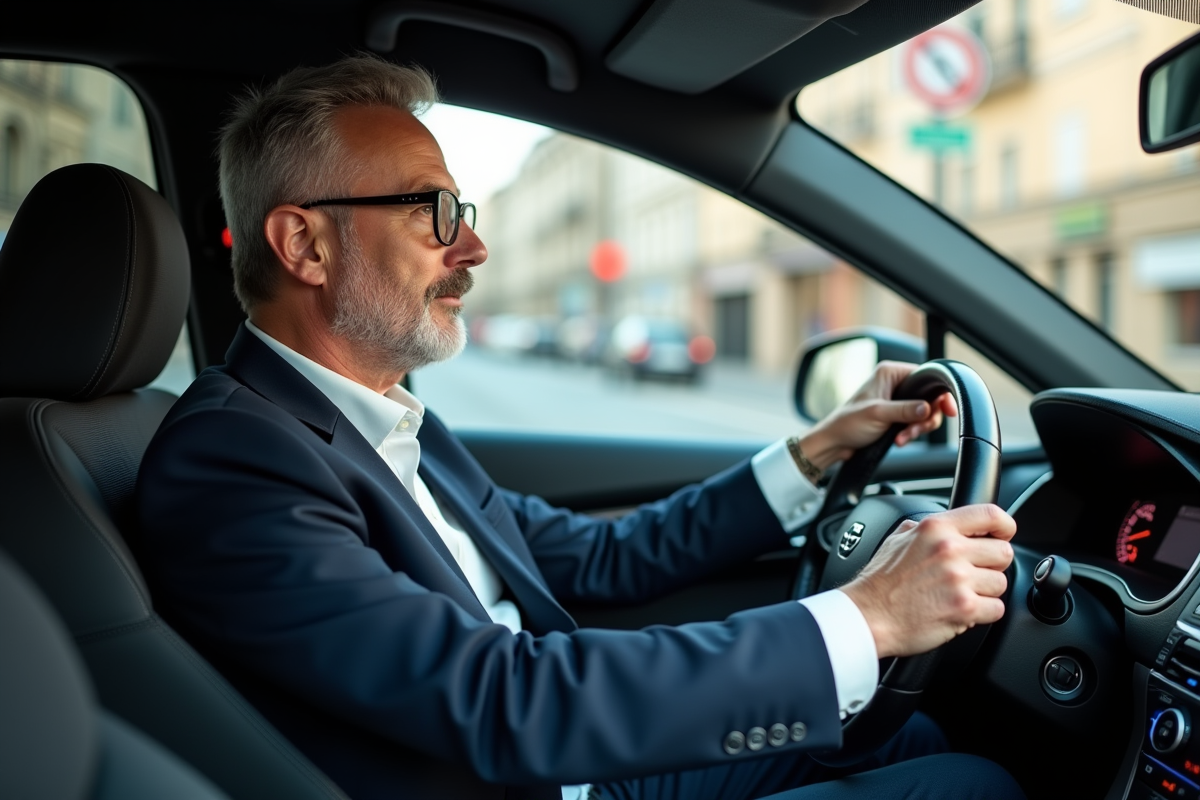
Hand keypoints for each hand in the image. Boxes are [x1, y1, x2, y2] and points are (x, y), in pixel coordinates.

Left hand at [797, 361, 957, 470]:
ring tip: (902, 438)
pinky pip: (915, 422)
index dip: (939, 394)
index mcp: (890, 372)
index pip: (926, 377)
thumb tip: (928, 408)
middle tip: (915, 430)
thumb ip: (904, 410)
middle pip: (929, 397)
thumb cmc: (848, 423)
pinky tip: (899, 440)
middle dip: (925, 418)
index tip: (947, 410)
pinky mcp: (896, 415)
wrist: (835, 443)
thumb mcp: (878, 414)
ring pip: (924, 412)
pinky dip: (911, 432)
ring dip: (917, 428)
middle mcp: (895, 383)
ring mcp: (896, 400)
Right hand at [840, 504, 1015, 657]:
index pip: (991, 515)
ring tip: (960, 594)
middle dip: (991, 565)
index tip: (1003, 536)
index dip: (1004, 527)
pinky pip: (996, 609)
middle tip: (973, 574)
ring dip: (985, 592)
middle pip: (1003, 552)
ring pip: (1001, 583)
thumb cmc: (880, 582)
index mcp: (936, 528)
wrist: (867, 615)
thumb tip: (948, 524)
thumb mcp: (898, 539)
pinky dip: (982, 613)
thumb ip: (926, 528)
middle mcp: (950, 549)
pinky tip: (961, 611)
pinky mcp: (964, 608)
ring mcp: (959, 579)